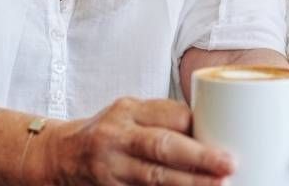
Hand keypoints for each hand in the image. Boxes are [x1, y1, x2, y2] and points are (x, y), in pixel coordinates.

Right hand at [39, 97, 234, 185]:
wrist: (60, 156)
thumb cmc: (108, 132)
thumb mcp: (130, 114)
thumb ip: (162, 118)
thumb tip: (210, 129)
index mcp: (129, 110)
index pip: (170, 115)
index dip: (198, 128)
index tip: (225, 137)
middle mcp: (117, 137)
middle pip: (161, 145)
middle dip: (198, 156)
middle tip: (228, 164)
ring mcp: (110, 167)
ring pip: (153, 177)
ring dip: (187, 183)